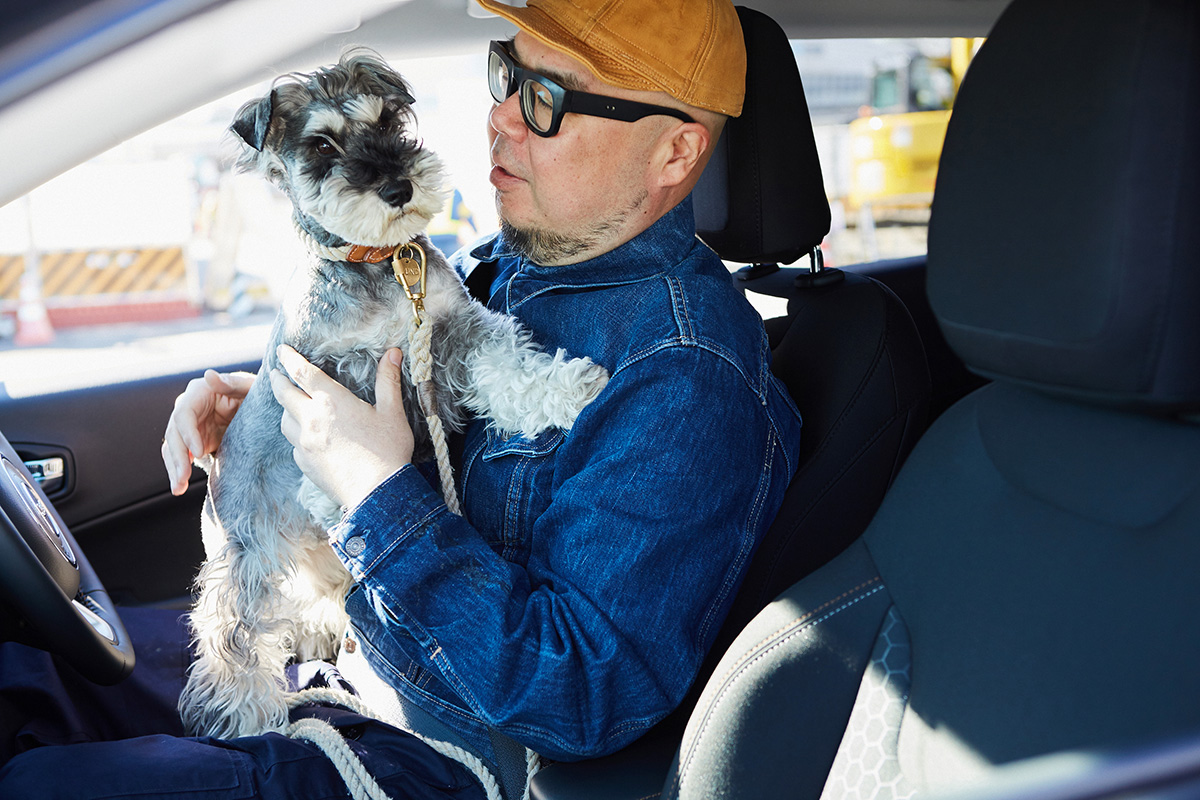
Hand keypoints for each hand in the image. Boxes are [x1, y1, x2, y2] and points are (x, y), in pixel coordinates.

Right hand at [162, 370, 254, 494]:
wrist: (263, 410)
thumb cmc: (258, 393)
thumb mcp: (250, 387)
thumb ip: (231, 382)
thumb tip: (208, 375)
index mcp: (200, 392)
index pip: (184, 413)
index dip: (188, 433)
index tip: (199, 452)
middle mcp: (189, 407)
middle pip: (174, 433)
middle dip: (177, 457)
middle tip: (182, 478)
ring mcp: (190, 426)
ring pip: (173, 447)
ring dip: (174, 468)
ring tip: (177, 488)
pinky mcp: (195, 441)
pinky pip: (181, 456)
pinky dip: (178, 471)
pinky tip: (179, 486)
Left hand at [270, 345, 413, 509]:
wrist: (377, 493)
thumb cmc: (388, 450)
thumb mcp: (392, 412)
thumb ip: (388, 381)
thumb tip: (393, 353)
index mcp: (332, 401)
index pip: (302, 372)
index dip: (289, 358)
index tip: (281, 350)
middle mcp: (311, 419)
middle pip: (283, 393)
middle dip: (277, 379)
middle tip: (275, 372)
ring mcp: (305, 443)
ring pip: (284, 420)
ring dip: (285, 408)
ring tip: (290, 405)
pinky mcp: (304, 464)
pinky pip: (294, 444)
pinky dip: (296, 435)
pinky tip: (305, 437)